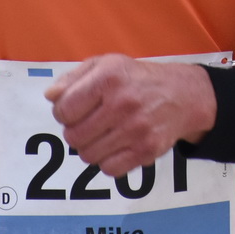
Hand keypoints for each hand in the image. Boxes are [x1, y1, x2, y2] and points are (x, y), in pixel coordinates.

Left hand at [46, 55, 215, 177]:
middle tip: (91, 123)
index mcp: (109, 77)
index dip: (64, 112)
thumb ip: (73, 78)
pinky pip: (109, 169)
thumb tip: (50, 97)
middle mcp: (123, 102)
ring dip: (91, 148)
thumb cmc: (137, 79)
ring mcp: (136, 128)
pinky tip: (117, 146)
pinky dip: (108, 161)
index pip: (64, 109)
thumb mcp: (106, 64)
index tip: (76, 109)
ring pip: (88, 155)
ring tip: (105, 134)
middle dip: (76, 132)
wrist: (184, 95)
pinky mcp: (147, 149)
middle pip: (73, 136)